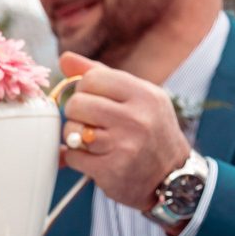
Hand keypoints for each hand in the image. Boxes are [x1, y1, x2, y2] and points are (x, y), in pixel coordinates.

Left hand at [59, 52, 190, 210]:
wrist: (170, 177)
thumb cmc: (149, 132)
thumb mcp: (136, 98)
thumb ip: (101, 75)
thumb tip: (64, 58)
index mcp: (144, 94)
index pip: (91, 78)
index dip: (84, 90)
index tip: (94, 101)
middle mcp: (136, 117)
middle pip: (76, 104)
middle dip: (76, 114)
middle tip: (90, 124)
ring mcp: (124, 144)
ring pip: (71, 131)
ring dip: (74, 138)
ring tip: (92, 142)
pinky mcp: (111, 169)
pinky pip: (72, 156)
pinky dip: (76, 159)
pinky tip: (93, 159)